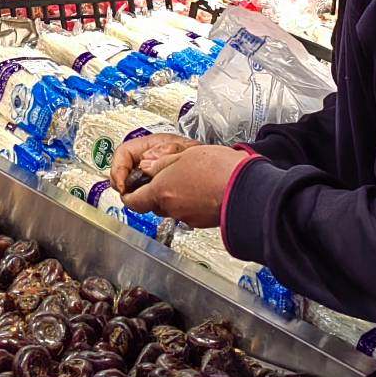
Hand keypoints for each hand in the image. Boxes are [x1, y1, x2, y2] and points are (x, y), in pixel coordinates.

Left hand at [110, 139, 245, 227]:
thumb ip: (162, 162)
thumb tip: (147, 167)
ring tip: (190, 178)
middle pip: (153, 204)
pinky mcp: (203, 221)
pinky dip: (191, 201)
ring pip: (173, 207)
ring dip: (175, 195)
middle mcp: (172, 208)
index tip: (128, 190)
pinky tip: (202, 188)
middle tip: (164, 176)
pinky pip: (189, 211)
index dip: (128, 195)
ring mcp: (188, 217)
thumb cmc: (219, 169)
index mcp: (162, 190)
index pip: (134, 201)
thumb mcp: (185, 155)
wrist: (248, 188)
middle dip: (155, 192)